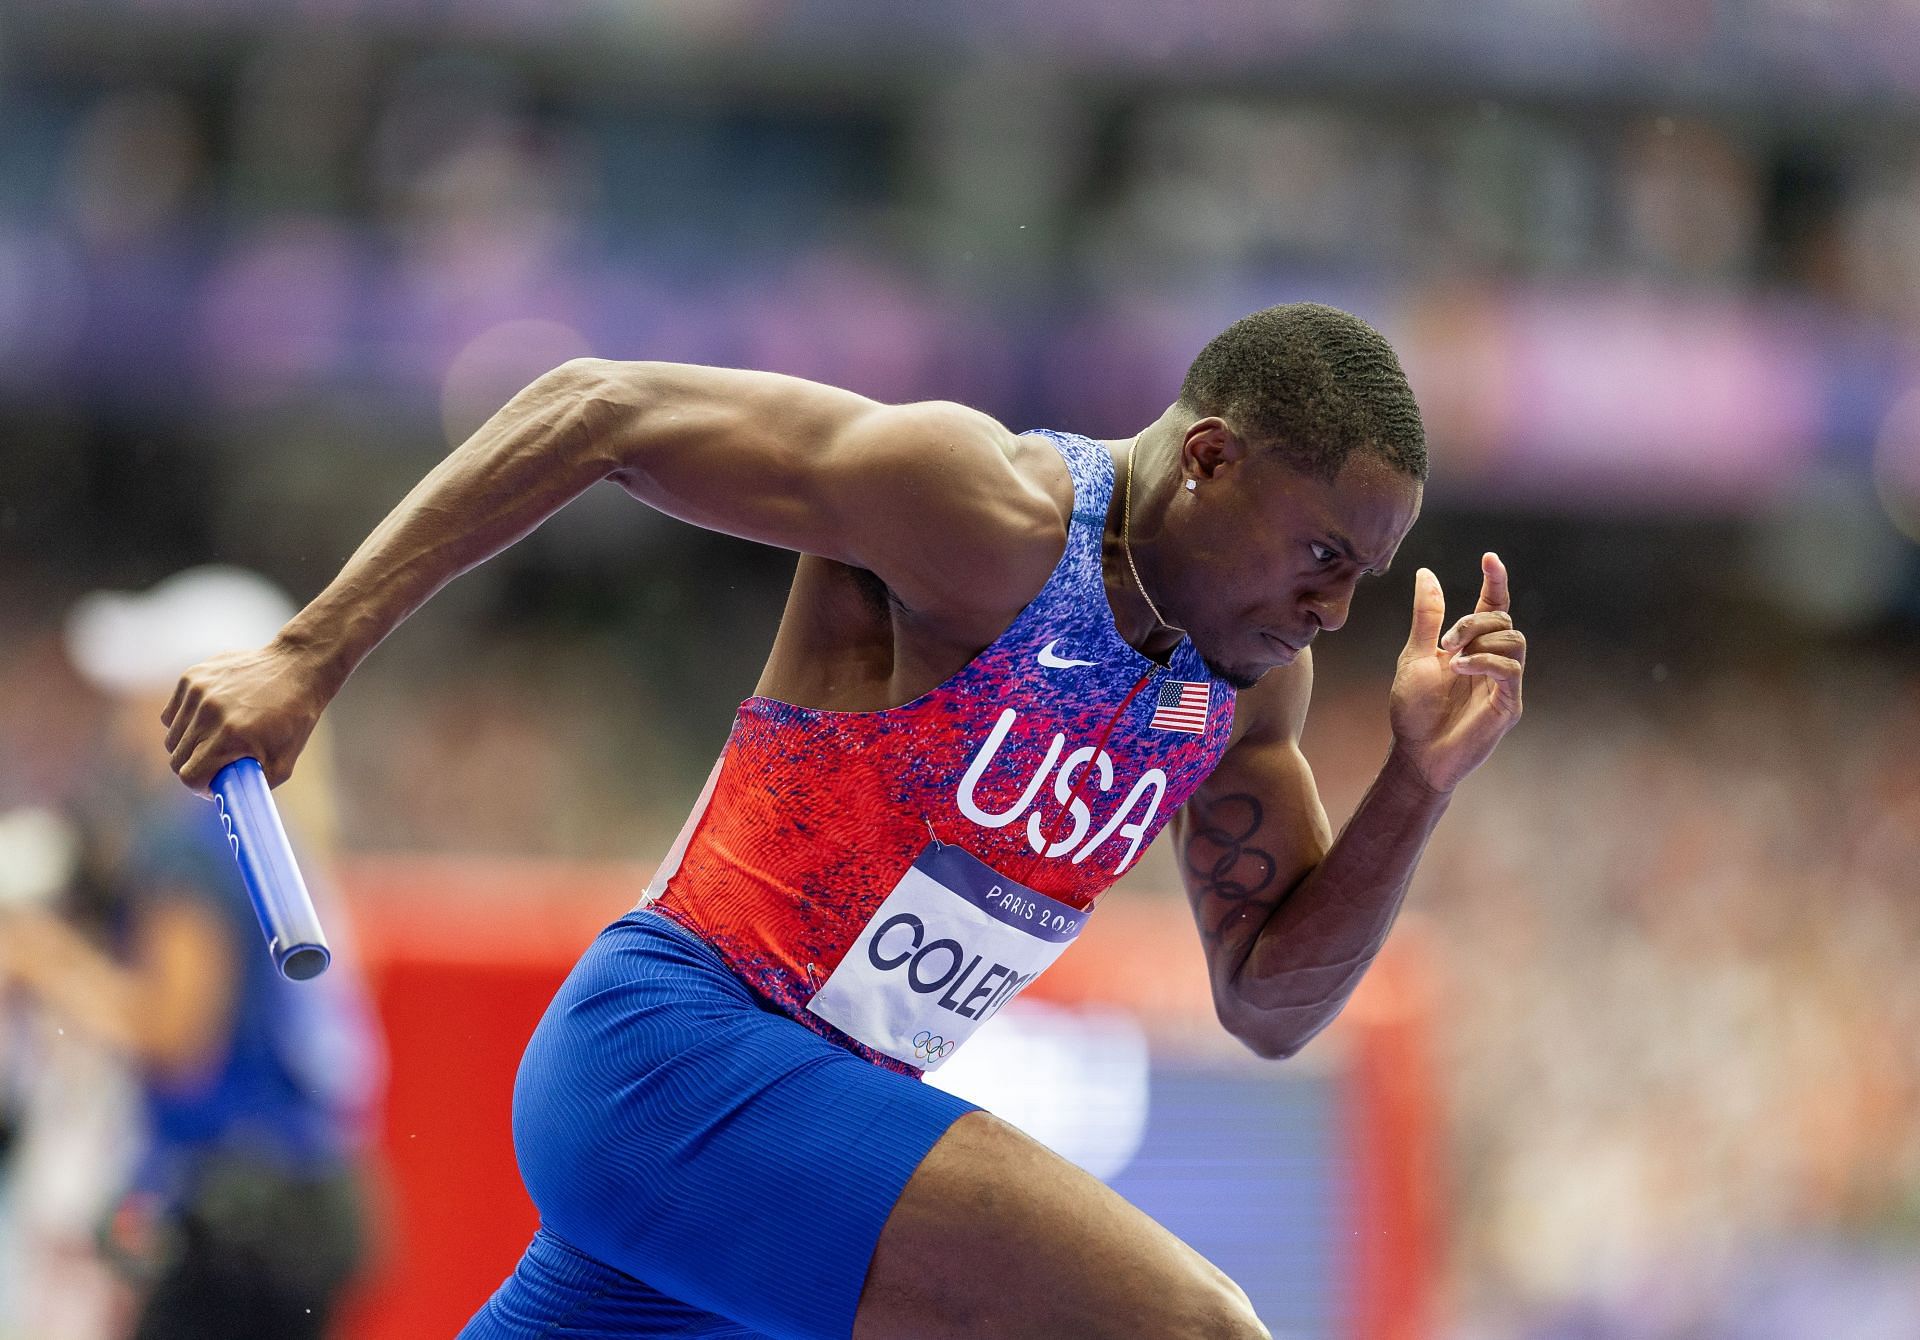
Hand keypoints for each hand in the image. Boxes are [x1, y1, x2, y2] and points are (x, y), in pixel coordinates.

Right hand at [160, 638, 335, 793]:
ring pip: (172, 737)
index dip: (200, 785)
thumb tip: (226, 801)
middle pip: (178, 759)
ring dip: (190, 744)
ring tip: (216, 737)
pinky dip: (185, 721)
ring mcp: (198, 692)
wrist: (296, 668)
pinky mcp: (192, 677)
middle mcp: (210, 713)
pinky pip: (171, 714)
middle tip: (216, 761)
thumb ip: (251, 786)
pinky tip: (210, 717)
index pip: (189, 776)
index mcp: (231, 736)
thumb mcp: (283, 763)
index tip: (213, 781)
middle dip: (195, 766)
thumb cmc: (293, 719)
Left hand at [1388, 553, 1525, 793]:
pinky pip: (1510, 670)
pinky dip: (1485, 662)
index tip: (1489, 558)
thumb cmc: (1414, 709)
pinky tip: (1460, 668)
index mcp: (1473, 647)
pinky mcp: (1508, 706)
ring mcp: (1504, 684)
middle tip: (1446, 641)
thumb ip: (1426, 617)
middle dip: (1475, 621)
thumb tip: (1425, 573)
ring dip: (1480, 641)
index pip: (1493, 606)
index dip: (1496, 581)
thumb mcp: (1416, 655)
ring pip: (1513, 641)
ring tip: (1452, 659)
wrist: (1416, 754)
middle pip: (1503, 620)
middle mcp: (1493, 662)